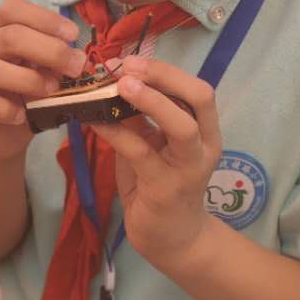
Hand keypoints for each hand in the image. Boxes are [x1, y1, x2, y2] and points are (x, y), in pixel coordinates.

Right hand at [0, 0, 82, 160]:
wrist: (2, 133)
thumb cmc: (24, 95)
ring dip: (27, 79)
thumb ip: (54, 63)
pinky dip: (5, 108)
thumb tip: (78, 60)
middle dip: (49, 50)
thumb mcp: (44, 74)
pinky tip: (22, 115)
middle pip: (9, 36)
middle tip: (75, 66)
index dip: (44, 19)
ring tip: (51, 90)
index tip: (73, 35)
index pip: (13, 10)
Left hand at [89, 56, 221, 272]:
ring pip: (181, 126)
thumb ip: (139, 119)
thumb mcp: (153, 146)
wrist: (172, 239)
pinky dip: (115, 132)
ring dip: (150, 100)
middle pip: (199, 97)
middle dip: (164, 76)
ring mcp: (188, 168)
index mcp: (205, 131)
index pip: (199, 90)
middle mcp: (204, 146)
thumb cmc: (161, 187)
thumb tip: (110, 82)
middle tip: (127, 67)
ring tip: (119, 85)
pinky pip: (140, 152)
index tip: (132, 61)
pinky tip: (94, 121)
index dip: (168, 70)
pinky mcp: (165, 189)